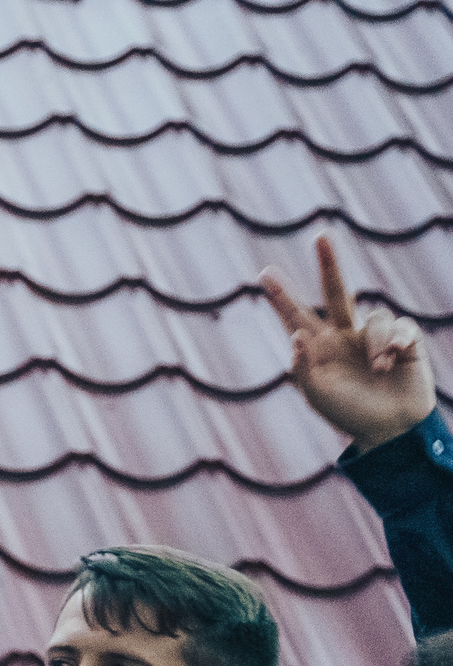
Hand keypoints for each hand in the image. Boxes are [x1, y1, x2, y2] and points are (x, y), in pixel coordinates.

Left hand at [262, 236, 434, 453]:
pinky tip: (393, 362)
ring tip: (377, 370)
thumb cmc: (347, 413)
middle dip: (329, 264)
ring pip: (376, 316)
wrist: (389, 429)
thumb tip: (294, 334)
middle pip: (335, 291)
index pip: (295, 315)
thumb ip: (301, 366)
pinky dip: (396, 343)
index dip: (281, 296)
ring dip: (378, 344)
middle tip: (321, 237)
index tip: (263, 273)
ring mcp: (373, 336)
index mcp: (318, 346)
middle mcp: (344, 334)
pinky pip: (401, 327)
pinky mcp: (404, 341)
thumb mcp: (316, 394)